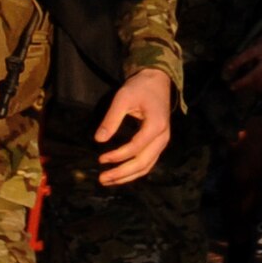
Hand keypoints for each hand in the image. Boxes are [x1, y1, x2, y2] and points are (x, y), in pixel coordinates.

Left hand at [96, 68, 173, 184]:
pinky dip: (134, 171)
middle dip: (122, 173)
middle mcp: (163, 137)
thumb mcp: (123, 98)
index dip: (118, 155)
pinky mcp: (158, 144)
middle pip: (143, 162)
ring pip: (147, 166)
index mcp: (156, 125)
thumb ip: (111, 119)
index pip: (136, 147)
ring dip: (127, 176)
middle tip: (102, 179)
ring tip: (108, 180)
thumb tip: (98, 140)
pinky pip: (148, 162)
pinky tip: (120, 174)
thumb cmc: (140, 88)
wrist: (157, 82)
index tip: (101, 158)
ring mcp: (162, 142)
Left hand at [223, 28, 261, 94]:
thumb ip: (247, 54)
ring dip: (249, 87)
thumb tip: (232, 69)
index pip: (248, 55)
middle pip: (256, 74)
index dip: (238, 62)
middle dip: (243, 82)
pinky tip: (250, 88)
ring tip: (239, 88)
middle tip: (232, 87)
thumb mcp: (255, 43)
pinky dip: (258, 87)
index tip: (228, 68)